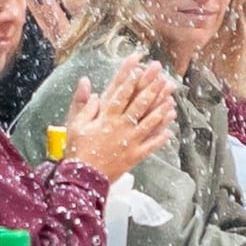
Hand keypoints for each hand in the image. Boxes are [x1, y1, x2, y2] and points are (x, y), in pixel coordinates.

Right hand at [68, 54, 181, 186]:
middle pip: (139, 104)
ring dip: (161, 110)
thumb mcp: (74, 124)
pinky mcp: (135, 156)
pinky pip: (151, 146)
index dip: (130, 79)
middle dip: (151, 88)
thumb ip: (82, 103)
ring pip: (150, 123)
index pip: (120, 94)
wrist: (84, 178)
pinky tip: (170, 131)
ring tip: (171, 99)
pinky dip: (161, 138)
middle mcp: (121, 127)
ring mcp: (131, 142)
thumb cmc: (77, 150)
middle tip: (161, 75)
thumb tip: (86, 82)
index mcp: (106, 118)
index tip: (138, 66)